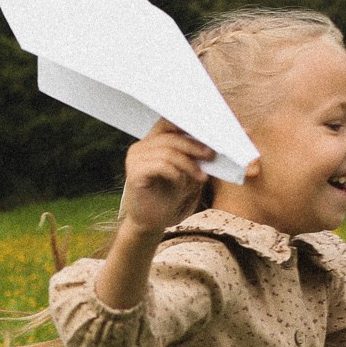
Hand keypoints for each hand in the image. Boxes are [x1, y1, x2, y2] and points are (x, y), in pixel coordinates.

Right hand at [120, 120, 214, 236]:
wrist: (150, 223)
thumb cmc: (167, 197)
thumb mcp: (184, 172)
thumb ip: (191, 156)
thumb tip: (211, 143)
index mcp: (151, 143)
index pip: (168, 123)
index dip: (188, 125)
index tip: (210, 132)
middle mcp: (140, 147)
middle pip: (170, 136)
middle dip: (194, 146)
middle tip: (211, 156)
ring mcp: (134, 159)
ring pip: (168, 152)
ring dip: (189, 164)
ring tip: (201, 177)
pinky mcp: (133, 173)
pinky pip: (161, 165)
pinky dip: (176, 174)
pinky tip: (182, 184)